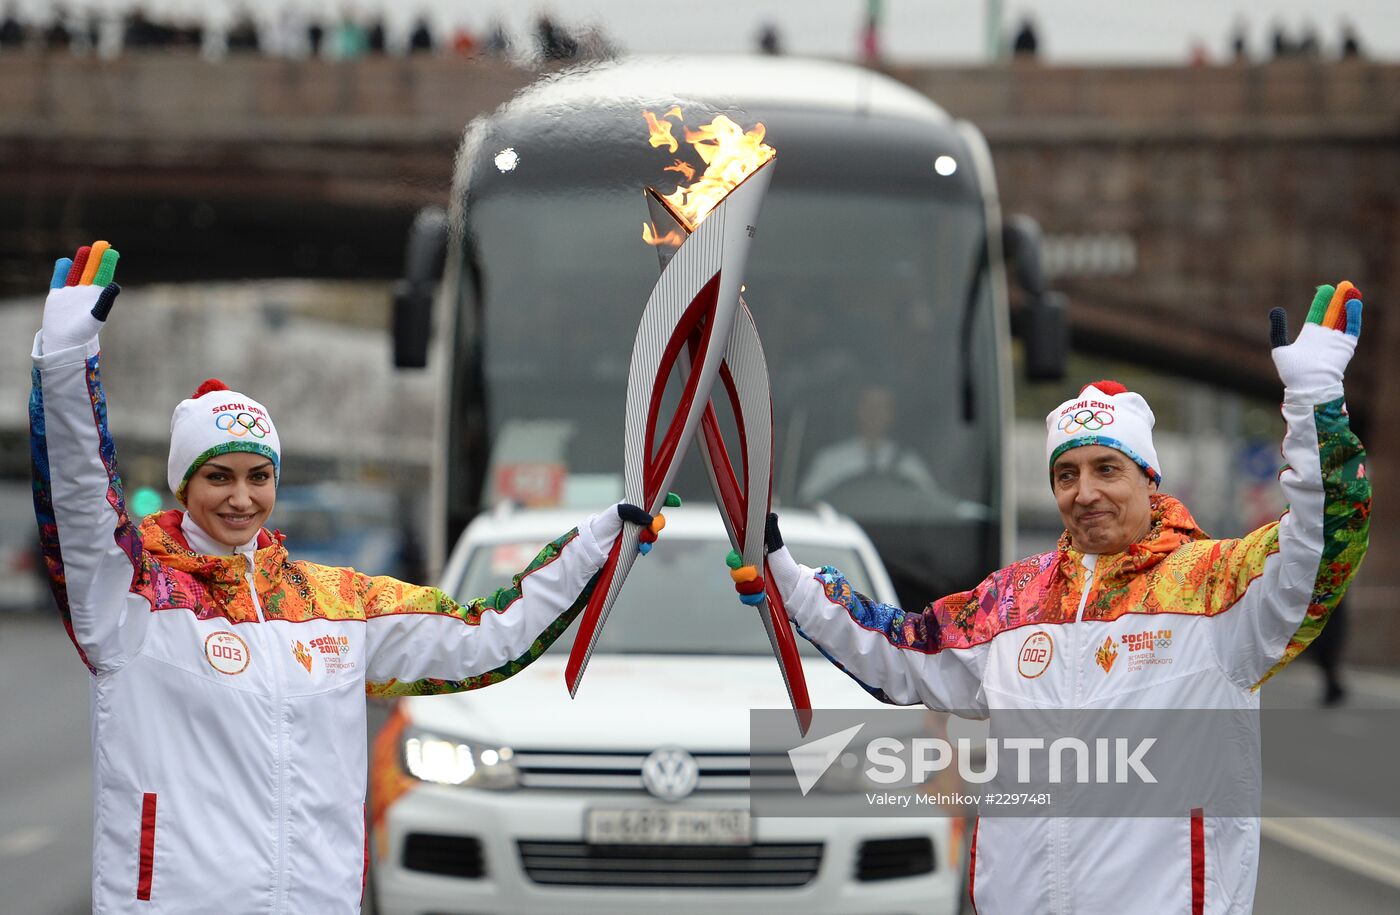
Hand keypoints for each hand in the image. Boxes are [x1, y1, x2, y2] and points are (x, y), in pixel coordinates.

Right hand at [41, 241, 120, 354]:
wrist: (64, 342)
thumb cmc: (83, 333)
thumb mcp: (96, 316)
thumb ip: (105, 301)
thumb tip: (115, 285)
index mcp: (97, 297)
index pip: (103, 276)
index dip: (107, 264)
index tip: (112, 252)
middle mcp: (85, 293)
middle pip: (91, 271)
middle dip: (96, 258)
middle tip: (102, 244)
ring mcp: (71, 293)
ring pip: (76, 273)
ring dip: (81, 262)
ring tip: (86, 249)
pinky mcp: (57, 296)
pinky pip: (59, 280)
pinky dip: (61, 270)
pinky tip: (65, 261)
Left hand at [589, 493, 678, 558]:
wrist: (595, 546)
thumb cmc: (604, 525)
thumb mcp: (618, 512)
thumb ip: (634, 511)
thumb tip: (651, 519)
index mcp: (633, 507)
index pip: (652, 500)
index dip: (666, 499)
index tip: (676, 502)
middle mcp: (636, 518)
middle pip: (657, 518)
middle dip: (657, 524)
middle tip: (651, 528)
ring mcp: (636, 532)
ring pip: (653, 533)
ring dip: (651, 537)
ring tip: (642, 541)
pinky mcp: (634, 545)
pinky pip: (647, 545)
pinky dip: (647, 546)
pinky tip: (642, 549)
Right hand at [727, 513, 781, 605]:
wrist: (795, 589)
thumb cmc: (786, 567)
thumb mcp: (777, 547)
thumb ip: (771, 533)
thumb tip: (771, 515)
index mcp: (753, 558)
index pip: (734, 558)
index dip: (734, 560)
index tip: (738, 561)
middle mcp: (750, 571)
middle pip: (735, 574)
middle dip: (744, 576)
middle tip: (755, 575)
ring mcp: (752, 585)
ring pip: (740, 587)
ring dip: (750, 587)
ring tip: (762, 586)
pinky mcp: (755, 598)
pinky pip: (746, 598)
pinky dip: (752, 598)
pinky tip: (761, 596)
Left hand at [1270, 281, 1361, 395]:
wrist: (1308, 386)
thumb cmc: (1293, 372)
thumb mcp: (1280, 348)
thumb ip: (1277, 330)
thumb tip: (1276, 309)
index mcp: (1309, 337)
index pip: (1318, 314)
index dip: (1322, 302)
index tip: (1325, 289)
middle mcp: (1324, 337)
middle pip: (1333, 313)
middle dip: (1338, 299)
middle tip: (1343, 284)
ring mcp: (1335, 341)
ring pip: (1344, 318)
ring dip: (1348, 304)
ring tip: (1351, 289)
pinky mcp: (1346, 346)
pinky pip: (1352, 328)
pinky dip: (1353, 316)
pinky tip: (1353, 303)